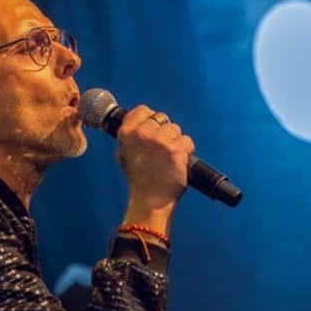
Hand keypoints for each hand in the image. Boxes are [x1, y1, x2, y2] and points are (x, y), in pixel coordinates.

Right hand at [116, 105, 194, 231]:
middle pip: (162, 118)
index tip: (153, 126)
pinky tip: (177, 162)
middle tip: (161, 149)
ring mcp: (160, 141)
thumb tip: (139, 122)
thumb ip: (130, 136)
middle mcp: (143, 134)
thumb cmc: (138, 179)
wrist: (151, 199)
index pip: (141, 110)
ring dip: (175, 141)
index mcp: (127, 133)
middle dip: (164, 131)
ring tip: (168, 157)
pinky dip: (185, 151)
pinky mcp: (176, 149)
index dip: (149, 117)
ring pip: (175, 129)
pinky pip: (186, 141)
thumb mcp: (123, 154)